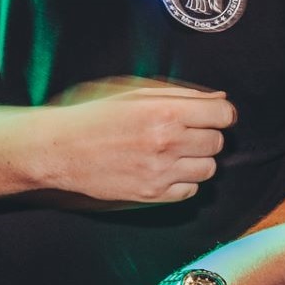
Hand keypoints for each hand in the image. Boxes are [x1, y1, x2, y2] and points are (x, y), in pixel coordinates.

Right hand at [42, 76, 234, 203]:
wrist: (61, 149)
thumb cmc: (94, 115)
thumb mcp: (134, 91)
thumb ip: (180, 93)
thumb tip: (219, 98)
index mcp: (165, 110)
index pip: (223, 114)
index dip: (220, 113)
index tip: (212, 114)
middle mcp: (168, 141)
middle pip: (218, 142)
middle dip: (207, 134)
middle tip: (186, 131)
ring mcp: (162, 171)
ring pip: (209, 169)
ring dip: (198, 159)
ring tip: (175, 151)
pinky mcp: (153, 194)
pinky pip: (191, 191)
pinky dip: (184, 181)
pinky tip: (166, 168)